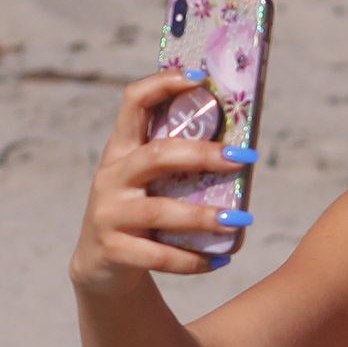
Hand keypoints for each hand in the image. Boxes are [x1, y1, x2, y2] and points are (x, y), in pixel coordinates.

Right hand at [69, 69, 244, 294]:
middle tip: (245, 157)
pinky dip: (193, 260)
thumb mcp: (152, 185)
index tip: (200, 78)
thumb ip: (181, 166)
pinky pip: (158, 256)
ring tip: (240, 220)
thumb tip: (241, 148)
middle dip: (204, 154)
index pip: (134, 103)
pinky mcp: (113, 250)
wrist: (102, 268)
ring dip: (204, 216)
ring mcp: (109, 214)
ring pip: (160, 210)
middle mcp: (111, 177)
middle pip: (157, 155)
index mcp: (122, 151)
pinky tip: (220, 260)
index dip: (163, 84)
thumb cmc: (142, 217)